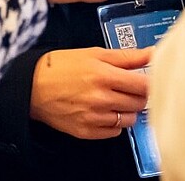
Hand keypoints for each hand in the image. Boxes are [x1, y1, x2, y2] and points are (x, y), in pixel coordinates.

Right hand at [30, 47, 151, 138]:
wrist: (33, 86)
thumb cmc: (61, 67)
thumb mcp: (94, 53)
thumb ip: (127, 56)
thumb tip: (151, 54)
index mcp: (104, 75)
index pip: (144, 85)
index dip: (150, 82)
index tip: (148, 79)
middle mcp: (100, 98)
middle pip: (139, 103)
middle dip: (139, 95)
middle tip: (129, 87)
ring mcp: (94, 117)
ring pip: (129, 119)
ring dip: (127, 110)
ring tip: (115, 99)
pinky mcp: (86, 131)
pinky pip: (114, 132)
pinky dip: (114, 123)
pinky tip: (105, 111)